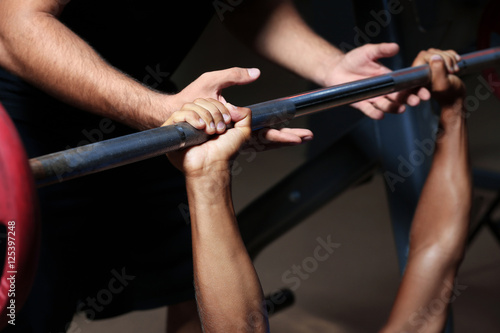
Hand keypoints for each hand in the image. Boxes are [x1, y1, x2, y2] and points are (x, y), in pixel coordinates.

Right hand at [164, 99, 251, 176]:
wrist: (213, 165)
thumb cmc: (225, 153)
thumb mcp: (243, 133)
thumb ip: (245, 115)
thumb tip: (231, 105)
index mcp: (209, 119)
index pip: (210, 101)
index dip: (220, 108)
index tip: (227, 122)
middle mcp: (196, 121)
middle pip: (200, 101)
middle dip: (213, 113)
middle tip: (219, 129)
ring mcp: (184, 125)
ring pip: (189, 106)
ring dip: (204, 116)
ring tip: (209, 131)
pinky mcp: (173, 130)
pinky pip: (178, 114)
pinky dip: (191, 117)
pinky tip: (199, 127)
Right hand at [168, 67, 312, 149]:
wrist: (172, 119)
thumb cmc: (189, 99)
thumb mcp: (212, 82)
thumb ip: (234, 77)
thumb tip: (256, 73)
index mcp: (236, 129)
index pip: (265, 135)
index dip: (283, 136)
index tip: (299, 138)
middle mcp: (237, 137)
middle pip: (268, 141)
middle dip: (287, 138)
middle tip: (306, 137)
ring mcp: (233, 138)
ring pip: (261, 142)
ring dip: (279, 140)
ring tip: (297, 136)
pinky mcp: (229, 136)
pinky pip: (252, 138)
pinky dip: (266, 138)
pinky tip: (273, 134)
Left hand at [323, 43, 453, 118]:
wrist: (336, 69)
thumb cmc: (353, 60)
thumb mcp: (369, 52)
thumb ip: (382, 50)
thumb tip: (395, 46)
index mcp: (389, 78)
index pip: (406, 84)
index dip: (416, 89)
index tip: (425, 91)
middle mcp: (383, 90)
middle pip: (399, 97)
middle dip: (409, 99)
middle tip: (416, 101)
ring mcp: (372, 97)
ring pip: (386, 106)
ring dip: (394, 108)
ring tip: (401, 108)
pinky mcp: (361, 103)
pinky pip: (369, 110)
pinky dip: (375, 113)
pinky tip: (380, 115)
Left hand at [412, 49, 464, 109]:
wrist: (457, 96)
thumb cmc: (449, 94)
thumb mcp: (443, 83)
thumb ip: (437, 70)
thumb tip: (435, 57)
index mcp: (418, 76)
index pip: (422, 56)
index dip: (434, 58)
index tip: (445, 68)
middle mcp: (421, 71)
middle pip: (431, 53)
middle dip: (445, 59)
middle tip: (451, 71)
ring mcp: (429, 66)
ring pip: (438, 52)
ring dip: (450, 59)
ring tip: (454, 71)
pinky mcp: (437, 63)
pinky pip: (445, 52)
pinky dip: (453, 56)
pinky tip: (457, 63)